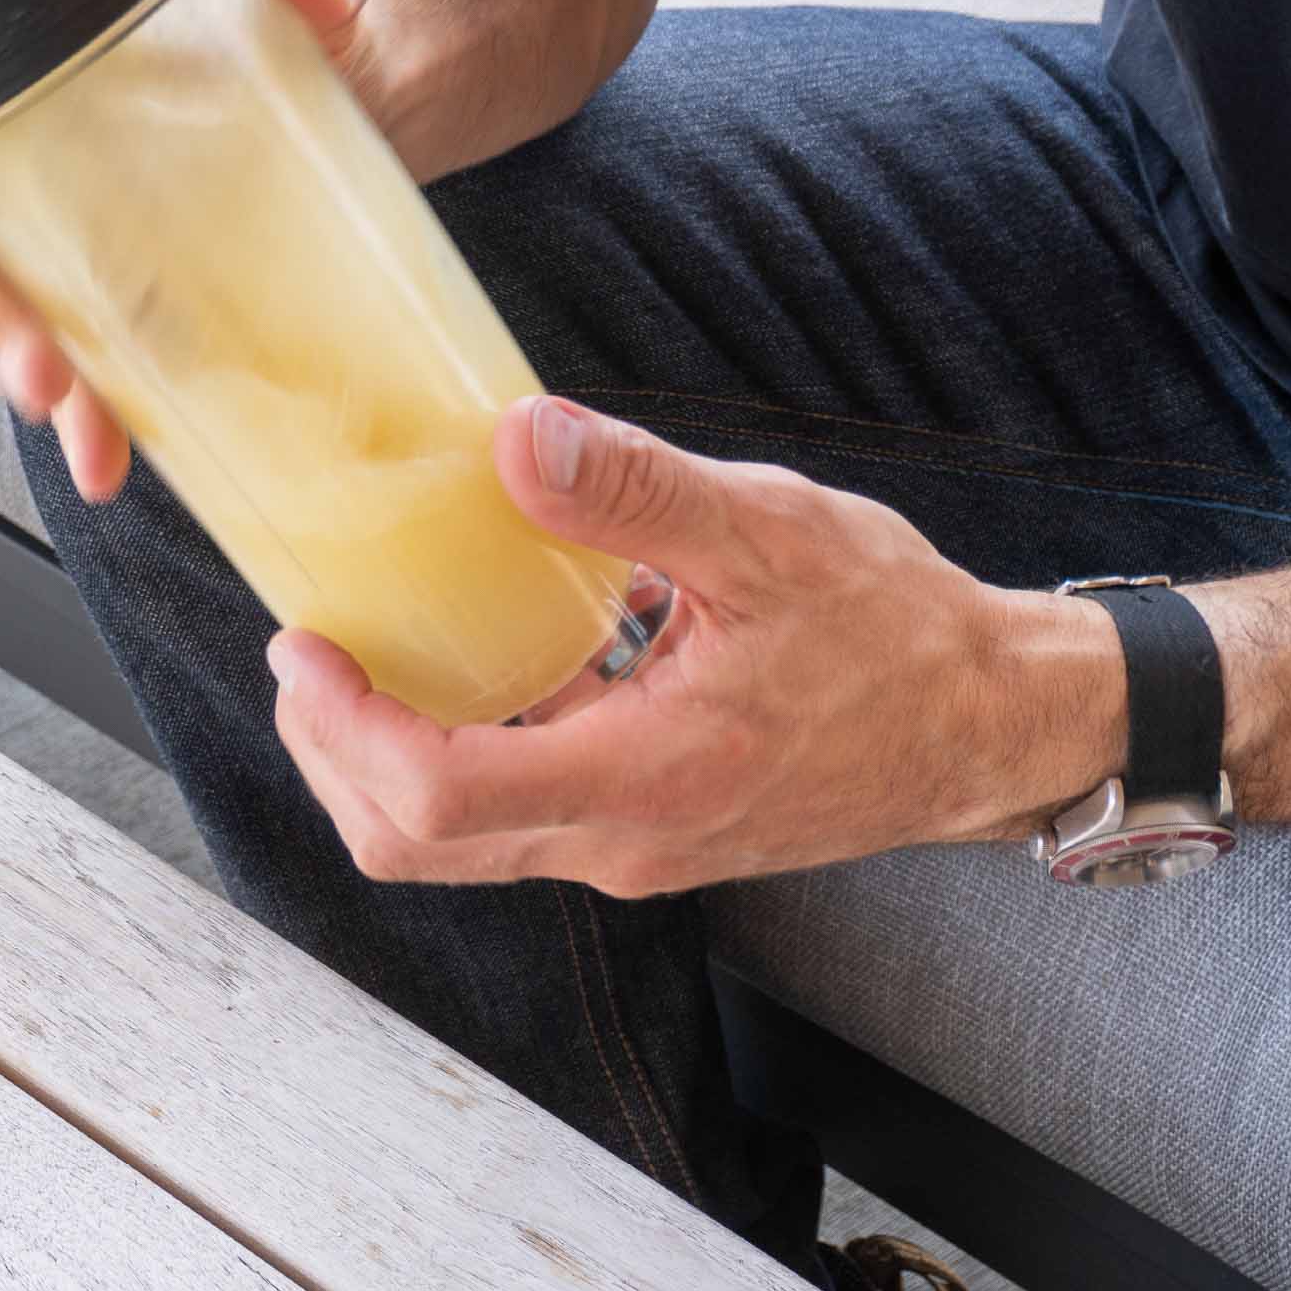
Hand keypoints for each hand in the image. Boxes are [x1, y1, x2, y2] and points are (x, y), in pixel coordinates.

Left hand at [269, 398, 1128, 894]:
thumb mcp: (770, 533)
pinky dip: (452, 759)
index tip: (305, 646)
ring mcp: (634, 850)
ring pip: (456, 844)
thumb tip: (515, 440)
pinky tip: (468, 667)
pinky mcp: (647, 836)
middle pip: (417, 842)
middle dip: (335, 751)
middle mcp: (625, 841)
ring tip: (365, 655)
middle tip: (311, 650)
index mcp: (650, 776)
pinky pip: (513, 822)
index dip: (346, 728)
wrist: (985, 725)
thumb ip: (636, 490)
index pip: (441, 797)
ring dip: (383, 762)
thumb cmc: (897, 634)